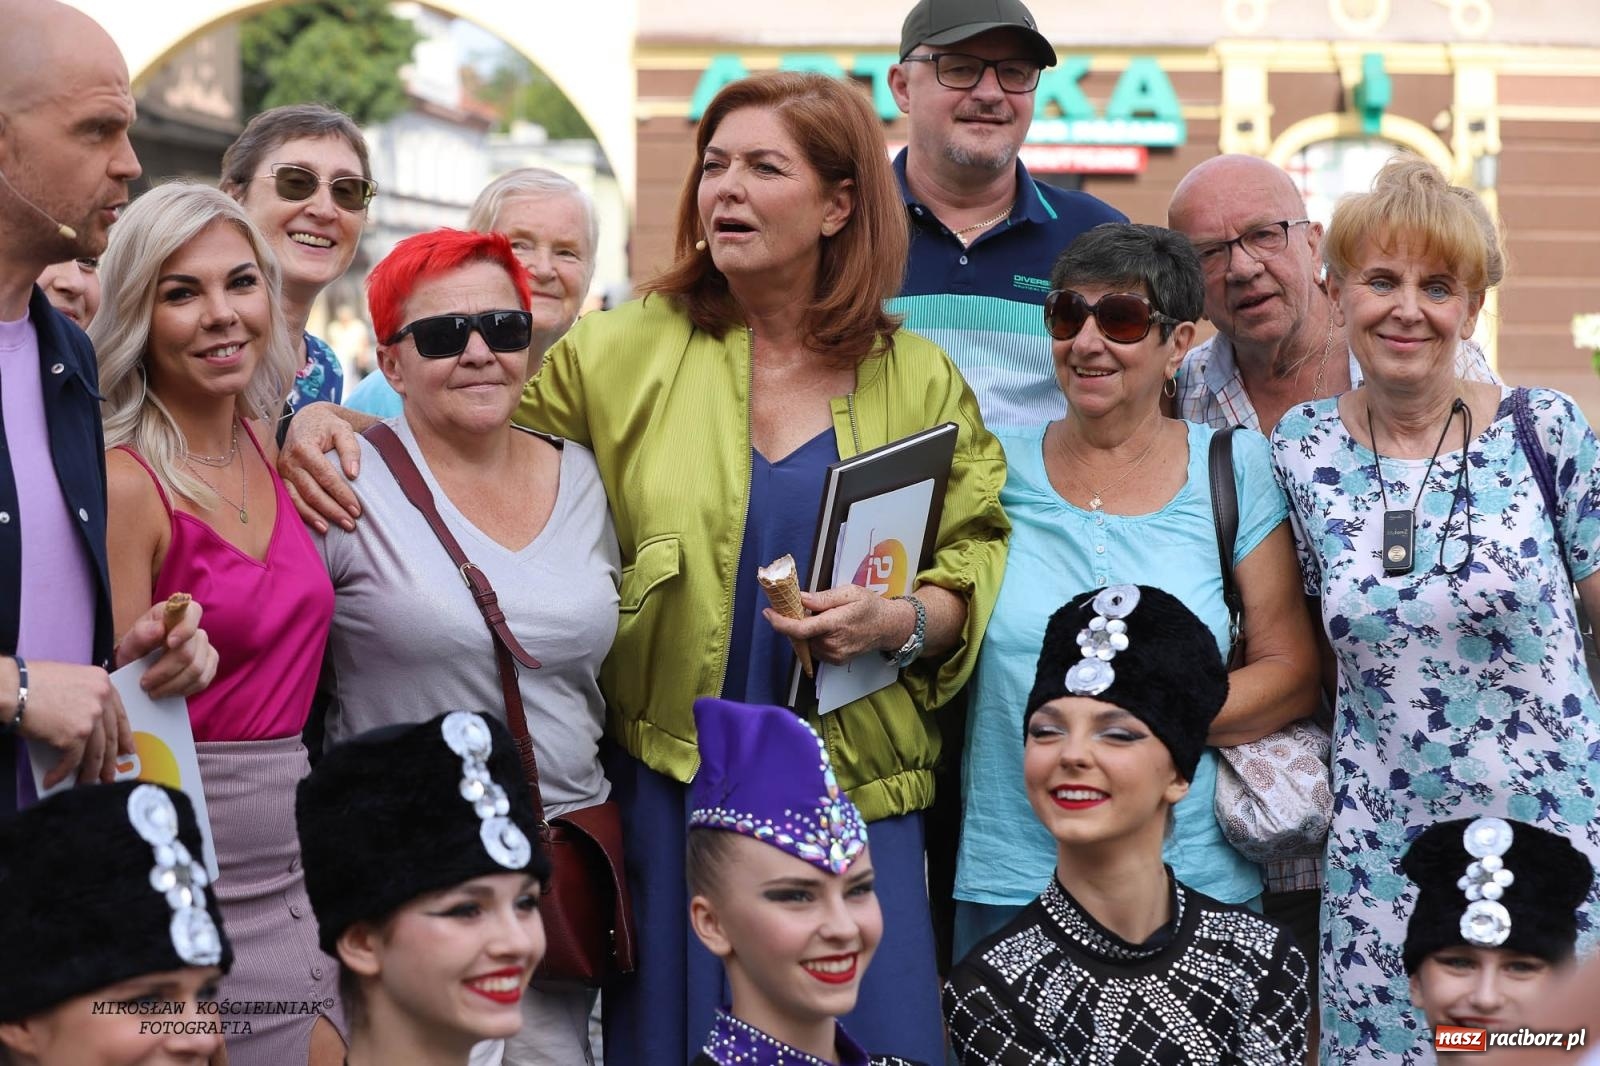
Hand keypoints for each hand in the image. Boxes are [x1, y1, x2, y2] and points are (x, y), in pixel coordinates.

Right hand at [12, 659, 131, 786]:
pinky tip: (54, 779)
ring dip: (91, 772)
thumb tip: (89, 722)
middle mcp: (102, 699)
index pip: (119, 715)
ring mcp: (91, 718)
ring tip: (88, 783)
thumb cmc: (32, 682)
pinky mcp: (75, 735)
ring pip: (96, 753)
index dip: (124, 735)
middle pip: (110, 736)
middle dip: (110, 759)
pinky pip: (72, 761)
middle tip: (110, 773)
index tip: (128, 749)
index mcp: (103, 683)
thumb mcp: (72, 679)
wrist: (12, 687)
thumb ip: (87, 697)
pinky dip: (62, 773)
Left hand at [116, 599, 218, 698]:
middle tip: (145, 684)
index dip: (185, 629)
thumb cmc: (137, 649)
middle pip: (188, 652)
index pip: (192, 613)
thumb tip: (159, 629)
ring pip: (197, 670)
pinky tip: (170, 691)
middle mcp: (196, 628)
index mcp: (176, 613)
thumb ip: (140, 634)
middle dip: (165, 672)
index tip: (170, 643)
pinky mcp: (210, 663)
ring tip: (154, 691)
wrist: (141, 665)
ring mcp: (206, 647)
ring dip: (173, 685)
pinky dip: (184, 689)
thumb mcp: (130, 642)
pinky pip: (203, 680)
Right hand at [278, 402, 363, 532]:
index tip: (356, 508)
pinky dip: (304, 514)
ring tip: (334, 529)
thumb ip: (350, 449)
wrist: (305, 420)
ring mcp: (283, 471)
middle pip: (312, 491)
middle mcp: (290, 461)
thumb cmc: (327, 426)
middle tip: (351, 524)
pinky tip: (319, 525)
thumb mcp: (343, 429)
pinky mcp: (282, 479)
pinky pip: (291, 500)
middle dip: (332, 510)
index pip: (325, 476)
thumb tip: (354, 474)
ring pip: (299, 499)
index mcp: (304, 447)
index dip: (341, 494)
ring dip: (317, 516)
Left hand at [764, 586, 914, 665]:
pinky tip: (828, 629)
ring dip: (807, 630)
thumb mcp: (849, 592)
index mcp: (835, 624)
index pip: (801, 629)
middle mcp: (833, 643)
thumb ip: (822, 598)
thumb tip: (800, 598)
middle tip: (807, 607)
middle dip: (797, 620)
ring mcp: (834, 655)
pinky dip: (815, 638)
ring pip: (807, 641)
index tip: (768, 613)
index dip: (780, 622)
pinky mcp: (834, 661)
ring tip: (825, 618)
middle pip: (801, 634)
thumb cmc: (870, 607)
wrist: (888, 627)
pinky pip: (815, 648)